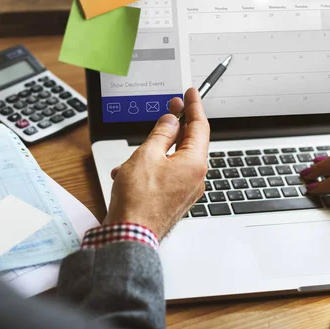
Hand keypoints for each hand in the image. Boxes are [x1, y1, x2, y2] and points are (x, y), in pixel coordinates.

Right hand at [103, 88, 209, 239]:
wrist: (130, 236)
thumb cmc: (138, 201)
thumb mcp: (147, 155)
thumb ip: (161, 134)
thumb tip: (171, 121)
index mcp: (194, 163)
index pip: (200, 127)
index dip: (194, 107)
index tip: (191, 93)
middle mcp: (195, 177)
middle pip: (189, 142)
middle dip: (176, 126)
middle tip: (171, 108)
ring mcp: (186, 190)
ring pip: (174, 159)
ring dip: (155, 151)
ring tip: (135, 154)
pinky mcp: (175, 199)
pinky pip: (167, 175)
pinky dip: (151, 168)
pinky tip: (131, 172)